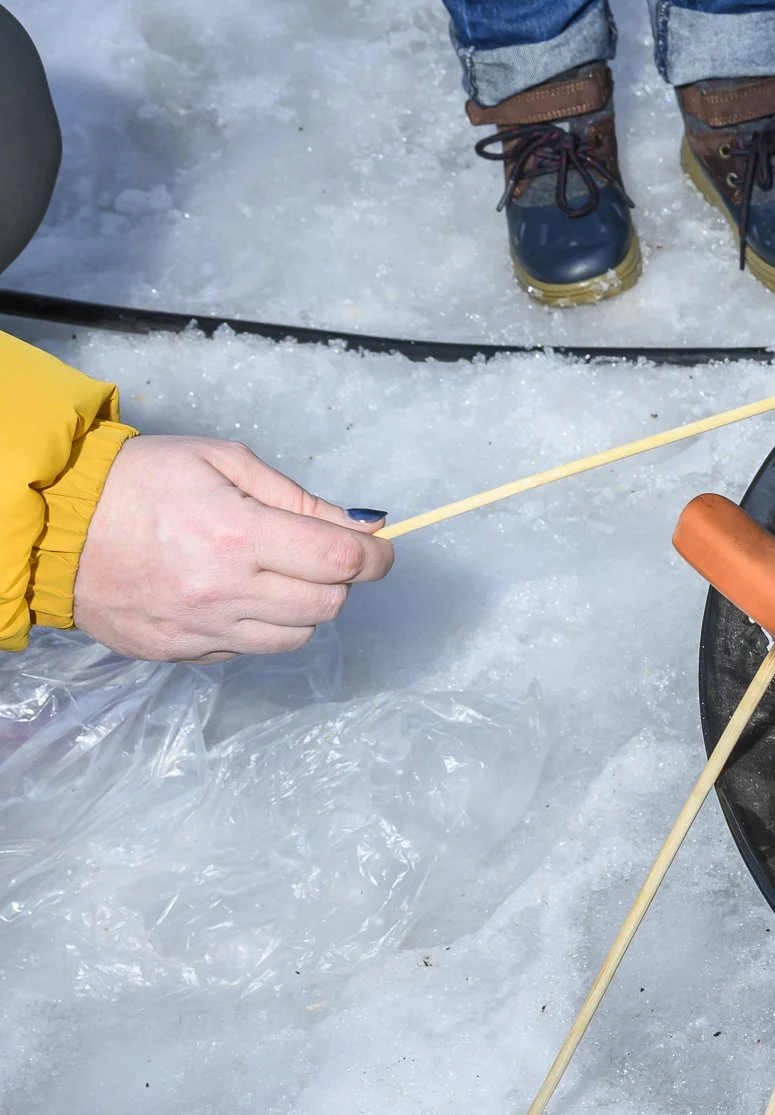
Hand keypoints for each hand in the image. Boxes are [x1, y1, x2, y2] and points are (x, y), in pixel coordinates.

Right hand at [72, 436, 392, 661]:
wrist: (55, 524)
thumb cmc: (139, 480)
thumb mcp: (223, 461)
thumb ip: (297, 498)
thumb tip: (361, 526)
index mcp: (238, 536)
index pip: (341, 561)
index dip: (375, 557)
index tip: (379, 549)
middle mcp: (223, 592)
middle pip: (327, 605)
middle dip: (338, 578)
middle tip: (316, 553)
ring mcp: (200, 630)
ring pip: (295, 637)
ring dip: (302, 607)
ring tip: (272, 574)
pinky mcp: (179, 653)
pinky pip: (247, 650)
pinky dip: (257, 627)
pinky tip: (232, 594)